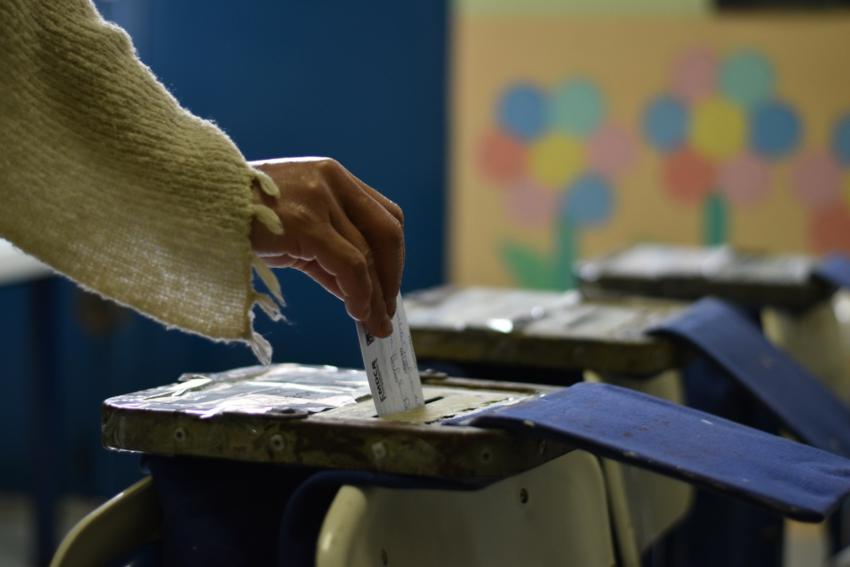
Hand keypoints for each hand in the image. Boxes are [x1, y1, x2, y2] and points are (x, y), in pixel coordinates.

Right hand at [249, 157, 403, 337]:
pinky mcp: (305, 223)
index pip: (383, 215)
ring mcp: (319, 199)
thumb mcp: (289, 227)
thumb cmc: (232, 217)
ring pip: (369, 254)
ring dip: (377, 295)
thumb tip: (357, 292)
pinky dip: (361, 295)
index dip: (392, 255)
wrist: (185, 201)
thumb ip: (325, 252)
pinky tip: (358, 314)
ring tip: (375, 323)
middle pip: (387, 231)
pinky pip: (350, 266)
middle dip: (392, 275)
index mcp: (330, 175)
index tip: (387, 287)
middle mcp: (331, 180)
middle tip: (386, 310)